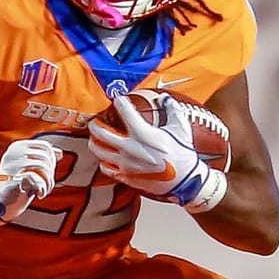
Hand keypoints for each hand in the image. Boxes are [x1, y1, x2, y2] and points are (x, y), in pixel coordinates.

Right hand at [0, 138, 61, 232]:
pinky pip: (35, 178)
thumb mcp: (29, 168)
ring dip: (48, 182)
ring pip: (42, 167)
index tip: (50, 173)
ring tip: (44, 190)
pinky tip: (40, 194)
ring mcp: (12, 165)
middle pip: (45, 157)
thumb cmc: (16, 183)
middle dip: (51, 173)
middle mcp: (13, 153)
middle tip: (48, 184)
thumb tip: (60, 153)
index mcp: (18, 147)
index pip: (45, 147)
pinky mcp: (12, 178)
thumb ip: (43, 159)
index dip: (52, 160)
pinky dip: (42, 188)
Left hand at [88, 93, 225, 211]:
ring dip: (94, 142)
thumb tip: (165, 98)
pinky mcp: (125, 176)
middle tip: (96, 121)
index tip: (118, 99)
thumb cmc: (183, 154)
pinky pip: (105, 168)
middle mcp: (129, 148)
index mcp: (142, 134)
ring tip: (96, 138)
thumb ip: (171, 109)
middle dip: (95, 124)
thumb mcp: (180, 128)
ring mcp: (125, 164)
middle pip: (100, 133)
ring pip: (98, 150)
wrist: (184, 180)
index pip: (124, 111)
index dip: (119, 102)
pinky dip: (103, 161)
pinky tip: (106, 157)